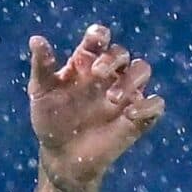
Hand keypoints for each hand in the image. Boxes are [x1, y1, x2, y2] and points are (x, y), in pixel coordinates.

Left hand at [31, 25, 162, 186]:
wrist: (61, 157)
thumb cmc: (50, 121)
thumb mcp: (41, 93)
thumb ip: (42, 66)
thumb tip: (35, 39)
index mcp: (87, 63)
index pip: (99, 39)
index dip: (99, 35)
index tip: (95, 40)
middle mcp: (110, 74)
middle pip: (121, 53)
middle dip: (112, 59)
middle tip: (97, 73)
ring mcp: (126, 93)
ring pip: (142, 71)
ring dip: (130, 80)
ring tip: (112, 99)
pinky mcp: (138, 115)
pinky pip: (155, 104)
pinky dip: (148, 106)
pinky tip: (129, 114)